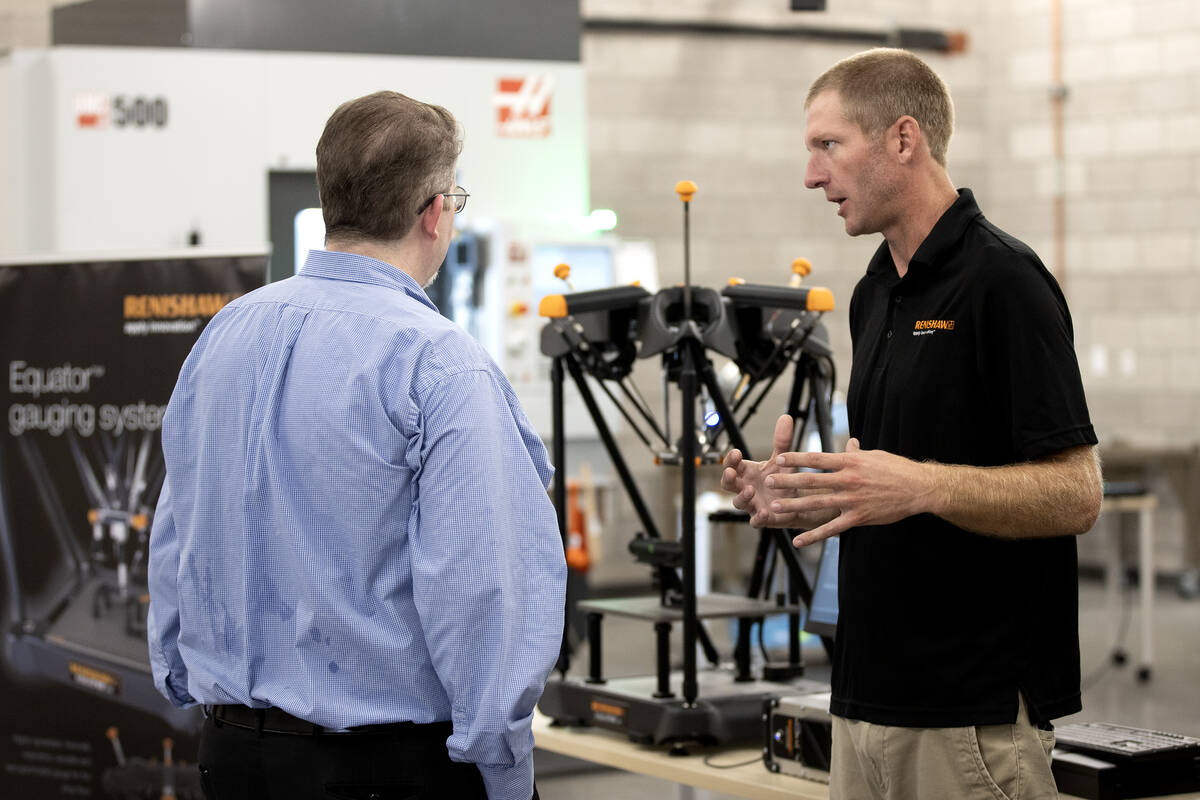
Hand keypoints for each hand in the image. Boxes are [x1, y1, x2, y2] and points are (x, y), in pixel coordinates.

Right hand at [720, 415, 807, 528]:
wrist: (795, 500)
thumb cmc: (781, 478)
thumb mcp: (781, 459)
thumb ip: (782, 441)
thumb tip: (786, 417)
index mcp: (746, 472)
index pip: (731, 464)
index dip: (731, 460)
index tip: (736, 453)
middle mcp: (745, 487)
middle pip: (728, 484)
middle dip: (728, 478)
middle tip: (731, 472)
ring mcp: (751, 504)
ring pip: (738, 502)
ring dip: (742, 496)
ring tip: (750, 490)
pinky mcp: (762, 518)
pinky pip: (755, 521)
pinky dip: (757, 518)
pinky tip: (763, 512)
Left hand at [764, 438, 933, 545]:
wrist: (919, 488)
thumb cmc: (897, 469)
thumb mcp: (875, 456)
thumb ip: (857, 453)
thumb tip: (849, 443)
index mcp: (850, 461)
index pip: (817, 458)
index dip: (796, 458)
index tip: (779, 458)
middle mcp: (848, 479)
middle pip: (811, 480)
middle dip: (787, 481)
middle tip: (768, 481)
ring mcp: (852, 499)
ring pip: (817, 503)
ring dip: (793, 505)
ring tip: (774, 507)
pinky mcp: (858, 517)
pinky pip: (831, 528)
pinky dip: (813, 535)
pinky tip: (798, 541)